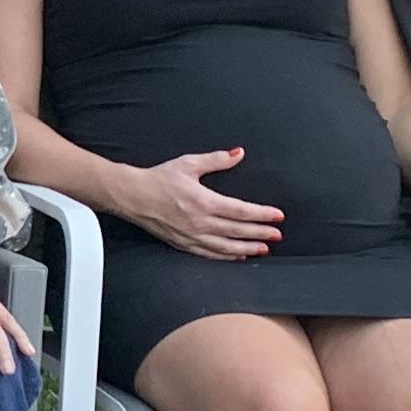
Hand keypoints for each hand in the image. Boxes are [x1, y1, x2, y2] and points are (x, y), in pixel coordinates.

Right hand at [126, 150, 286, 259]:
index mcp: (204, 202)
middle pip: (238, 231)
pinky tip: (238, 256)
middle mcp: (200, 222)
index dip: (262, 214)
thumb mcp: (188, 163)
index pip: (241, 211)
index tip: (278, 216)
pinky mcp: (183, 244)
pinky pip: (210, 254)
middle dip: (260, 233)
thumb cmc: (159, 178)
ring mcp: (192, 236)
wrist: (132, 195)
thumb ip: (216, 160)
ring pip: (226, 247)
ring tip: (264, 249)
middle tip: (277, 235)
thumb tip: (238, 153)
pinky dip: (227, 256)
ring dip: (248, 248)